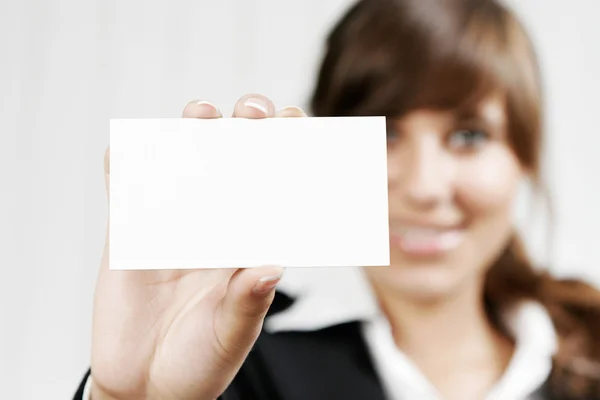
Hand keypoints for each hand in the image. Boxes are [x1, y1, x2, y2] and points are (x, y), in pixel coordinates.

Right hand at [90, 94, 306, 399]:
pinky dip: (123, 169)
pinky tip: (126, 151)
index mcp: (246, 246)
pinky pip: (124, 193)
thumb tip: (272, 266)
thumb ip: (248, 302)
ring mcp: (169, 227)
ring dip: (189, 135)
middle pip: (230, 165)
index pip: (270, 191)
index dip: (285, 157)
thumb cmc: (200, 362)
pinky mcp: (128, 236)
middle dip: (244, 132)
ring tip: (201, 113)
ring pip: (180, 167)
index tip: (297, 126)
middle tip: (253, 111)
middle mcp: (212, 227)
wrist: (146, 388)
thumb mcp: (230, 336)